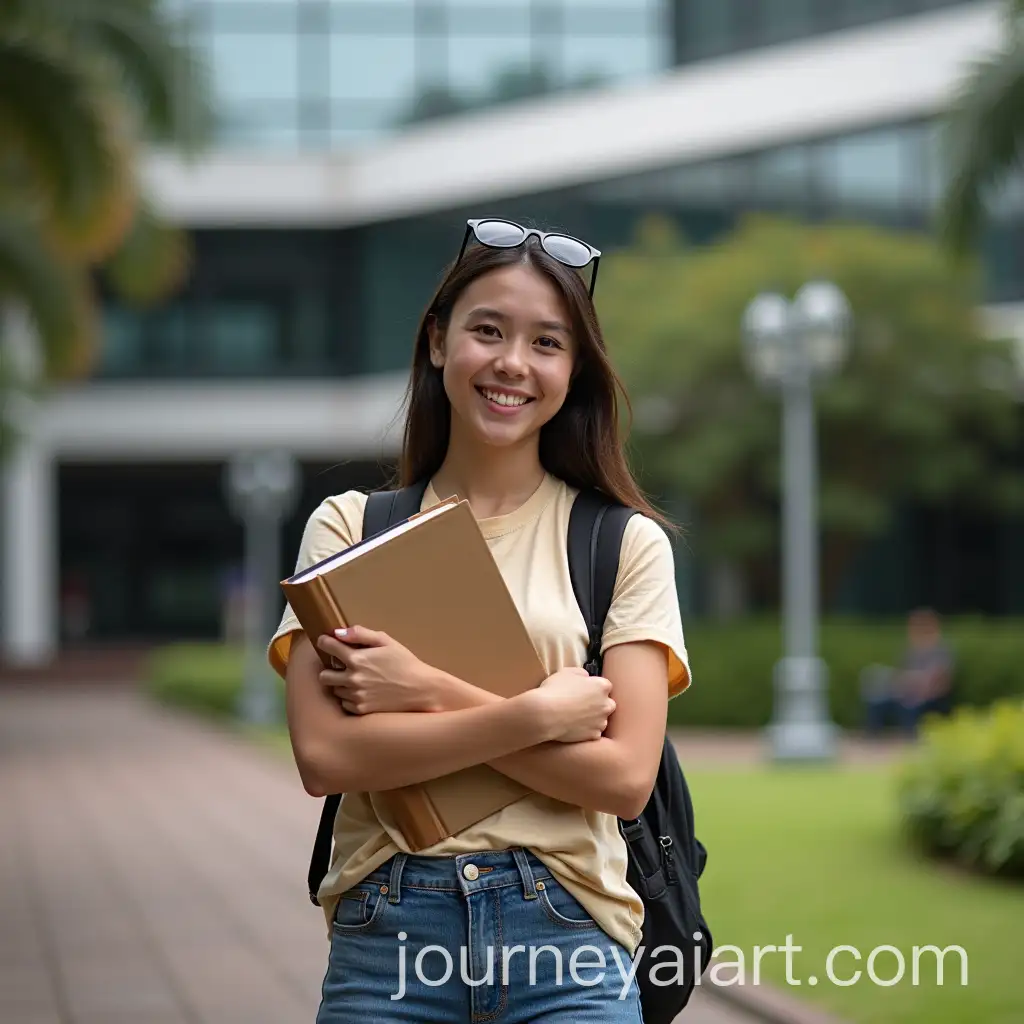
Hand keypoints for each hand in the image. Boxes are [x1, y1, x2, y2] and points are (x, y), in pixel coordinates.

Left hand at [316, 626, 436, 714]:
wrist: (421, 689)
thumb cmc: (405, 662)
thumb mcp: (386, 641)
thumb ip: (360, 634)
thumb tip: (338, 632)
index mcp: (357, 658)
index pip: (328, 647)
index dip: (325, 642)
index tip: (326, 642)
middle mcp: (352, 678)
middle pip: (323, 675)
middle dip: (330, 669)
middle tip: (341, 666)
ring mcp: (356, 696)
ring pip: (335, 690)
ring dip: (341, 684)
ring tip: (358, 679)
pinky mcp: (360, 710)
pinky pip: (344, 703)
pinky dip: (350, 698)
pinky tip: (364, 691)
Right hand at [535, 666, 615, 742]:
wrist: (545, 714)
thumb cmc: (555, 690)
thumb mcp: (567, 672)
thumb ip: (582, 673)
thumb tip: (587, 678)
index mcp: (602, 686)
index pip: (605, 686)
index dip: (593, 688)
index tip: (584, 691)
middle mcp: (606, 704)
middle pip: (608, 704)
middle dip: (599, 704)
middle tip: (581, 705)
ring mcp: (601, 721)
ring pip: (602, 720)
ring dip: (594, 718)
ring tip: (576, 717)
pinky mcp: (594, 736)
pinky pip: (594, 733)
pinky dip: (587, 731)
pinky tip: (575, 727)